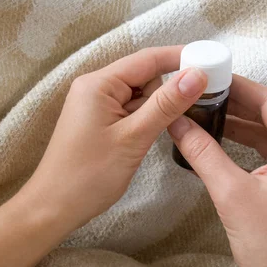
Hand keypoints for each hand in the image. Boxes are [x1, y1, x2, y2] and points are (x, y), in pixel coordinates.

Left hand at [23, 46, 207, 228]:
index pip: (147, 59)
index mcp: (99, 83)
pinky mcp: (100, 122)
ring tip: (172, 125)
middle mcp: (96, 87)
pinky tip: (154, 134)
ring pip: (140, 95)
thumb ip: (166, 104)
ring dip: (157, 108)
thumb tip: (197, 74)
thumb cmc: (89, 174)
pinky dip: (146, 119)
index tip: (212, 62)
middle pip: (144, 76)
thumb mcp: (133, 137)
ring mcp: (96, 105)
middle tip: (194, 106)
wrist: (54, 207)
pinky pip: (130, 111)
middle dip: (168, 89)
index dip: (180, 58)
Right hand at [168, 75, 266, 266]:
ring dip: (238, 124)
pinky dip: (243, 144)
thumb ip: (203, 153)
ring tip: (205, 113)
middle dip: (236, 103)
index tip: (212, 77)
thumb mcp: (231, 193)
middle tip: (203, 93)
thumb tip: (178, 123)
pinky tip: (219, 142)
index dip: (240, 86)